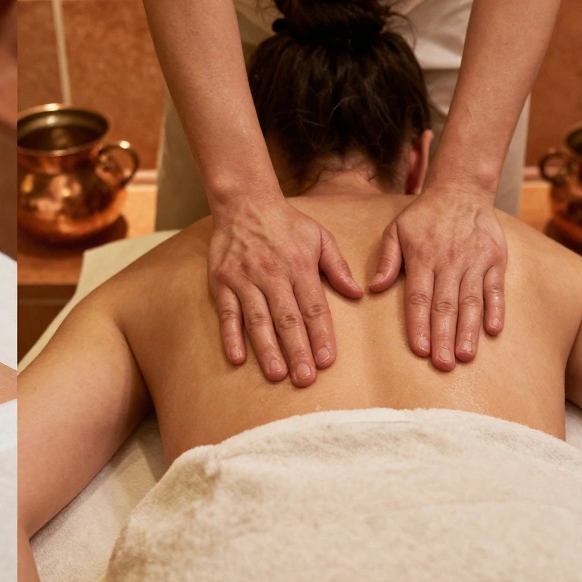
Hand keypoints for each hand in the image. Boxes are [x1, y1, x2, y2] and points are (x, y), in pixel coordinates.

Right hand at [209, 195, 363, 385]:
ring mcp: (245, 279)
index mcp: (300, 266)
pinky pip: (227, 313)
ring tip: (277, 374)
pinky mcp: (222, 282)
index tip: (326, 361)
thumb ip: (338, 266)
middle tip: (305, 378)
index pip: (313, 307)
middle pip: (287, 318)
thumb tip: (358, 293)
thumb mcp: (320, 237)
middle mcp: (272, 274)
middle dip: (297, 350)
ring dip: (267, 349)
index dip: (320, 335)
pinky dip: (230, 336)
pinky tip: (237, 357)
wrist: (244, 202)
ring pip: (258, 319)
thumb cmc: (286, 223)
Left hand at [369, 183, 506, 370]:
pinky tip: (492, 331)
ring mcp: (475, 262)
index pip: (419, 298)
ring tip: (464, 356)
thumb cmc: (423, 215)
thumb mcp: (396, 230)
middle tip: (442, 365)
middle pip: (445, 305)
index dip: (419, 325)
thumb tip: (373, 289)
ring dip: (468, 330)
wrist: (462, 190)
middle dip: (443, 337)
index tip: (419, 350)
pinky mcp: (495, 260)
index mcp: (422, 257)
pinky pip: (496, 289)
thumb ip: (386, 259)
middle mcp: (449, 262)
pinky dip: (496, 310)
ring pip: (471, 301)